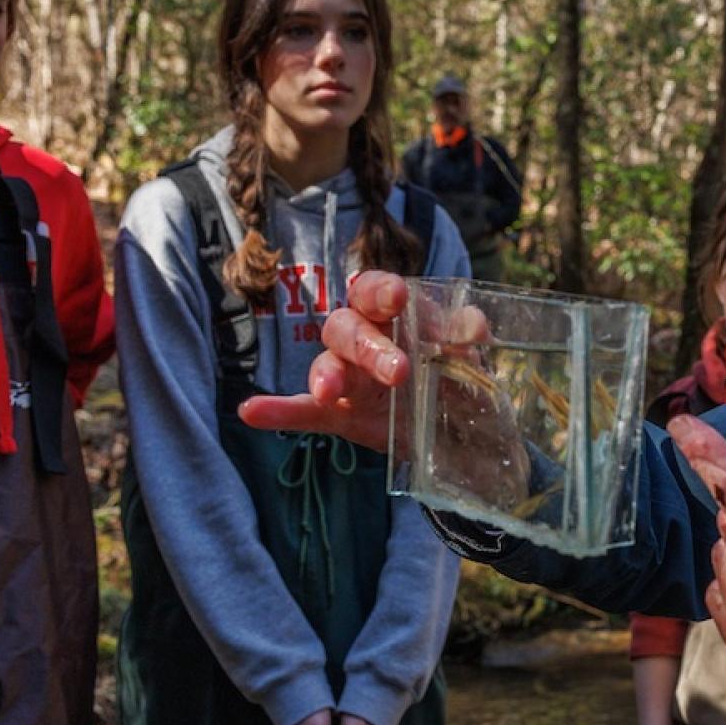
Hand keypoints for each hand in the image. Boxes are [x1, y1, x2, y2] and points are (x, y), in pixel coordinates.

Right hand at [239, 271, 528, 502]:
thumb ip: (466, 342)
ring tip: (327, 391)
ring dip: (326, 375)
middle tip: (399, 371)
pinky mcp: (339, 414)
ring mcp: (348, 378)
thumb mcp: (471, 361)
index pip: (375, 291)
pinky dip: (277, 412)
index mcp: (393, 315)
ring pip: (326, 366)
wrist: (459, 434)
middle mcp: (363, 339)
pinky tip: (251, 412)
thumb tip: (473, 326)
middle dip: (369, 346)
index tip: (397, 297)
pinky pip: (302, 413)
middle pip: (348, 328)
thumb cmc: (458, 379)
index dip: (382, 290)